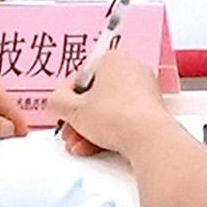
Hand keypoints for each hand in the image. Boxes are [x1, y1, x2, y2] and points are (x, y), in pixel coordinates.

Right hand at [55, 45, 177, 161]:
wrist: (148, 138)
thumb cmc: (115, 116)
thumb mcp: (74, 110)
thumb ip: (57, 102)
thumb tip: (54, 100)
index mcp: (114, 59)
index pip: (82, 75)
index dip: (68, 96)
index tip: (62, 110)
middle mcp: (132, 70)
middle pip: (95, 94)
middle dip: (78, 117)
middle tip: (69, 131)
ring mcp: (144, 91)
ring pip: (108, 109)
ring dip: (89, 128)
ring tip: (78, 144)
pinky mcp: (151, 111)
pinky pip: (123, 119)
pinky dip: (107, 132)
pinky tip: (91, 147)